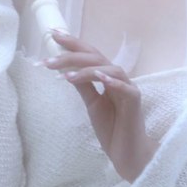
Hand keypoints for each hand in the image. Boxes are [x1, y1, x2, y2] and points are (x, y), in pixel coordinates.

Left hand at [39, 30, 160, 182]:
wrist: (126, 152)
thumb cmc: (112, 128)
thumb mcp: (92, 104)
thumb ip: (83, 86)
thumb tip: (67, 69)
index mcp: (107, 77)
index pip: (89, 55)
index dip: (73, 44)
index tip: (53, 34)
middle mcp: (118, 78)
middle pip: (97, 57)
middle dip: (73, 54)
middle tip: (50, 58)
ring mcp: (128, 88)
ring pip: (110, 69)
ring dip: (87, 70)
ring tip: (66, 76)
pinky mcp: (135, 102)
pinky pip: (126, 88)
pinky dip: (113, 81)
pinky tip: (100, 78)